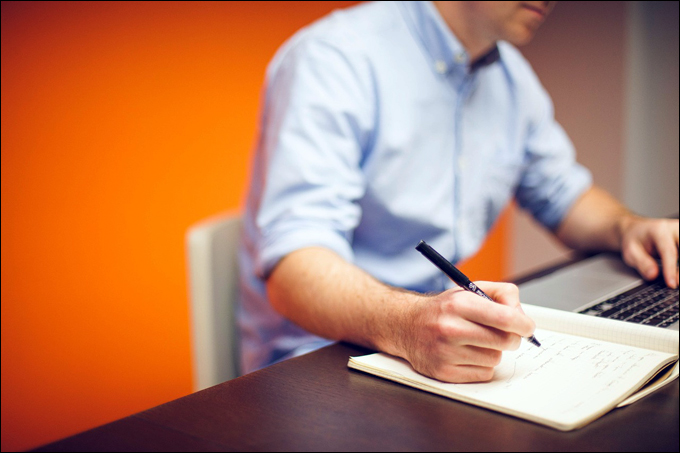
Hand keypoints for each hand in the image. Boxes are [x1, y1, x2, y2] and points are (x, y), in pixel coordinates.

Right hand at [400, 282, 535, 383]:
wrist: (407, 325)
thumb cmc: (444, 309)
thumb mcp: (469, 290)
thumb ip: (502, 294)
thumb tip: (522, 315)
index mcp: (458, 304)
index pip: (505, 318)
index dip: (523, 324)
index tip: (527, 327)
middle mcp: (450, 328)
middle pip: (505, 341)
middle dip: (511, 338)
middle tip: (504, 333)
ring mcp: (445, 353)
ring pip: (495, 359)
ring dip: (492, 351)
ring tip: (476, 342)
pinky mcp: (444, 372)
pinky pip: (483, 374)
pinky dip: (482, 365)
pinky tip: (468, 354)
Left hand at [620, 216, 678, 287]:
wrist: (636, 230)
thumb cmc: (634, 240)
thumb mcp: (630, 251)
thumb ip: (641, 263)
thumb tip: (653, 275)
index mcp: (659, 230)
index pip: (669, 251)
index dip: (671, 269)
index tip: (672, 284)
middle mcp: (674, 229)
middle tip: (677, 283)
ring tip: (677, 279)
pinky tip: (678, 275)